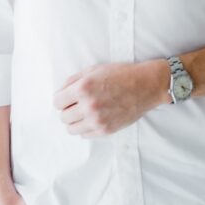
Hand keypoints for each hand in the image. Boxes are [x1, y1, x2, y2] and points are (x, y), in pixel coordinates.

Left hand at [53, 60, 167, 136]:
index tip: (69, 98)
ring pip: (71, 129)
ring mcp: (97, 120)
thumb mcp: (95, 69)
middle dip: (69, 109)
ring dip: (76, 121)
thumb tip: (60, 93)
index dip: (62, 99)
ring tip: (86, 112)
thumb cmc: (122, 74)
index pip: (57, 102)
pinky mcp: (105, 130)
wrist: (147, 85)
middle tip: (80, 104)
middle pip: (63, 117)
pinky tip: (95, 118)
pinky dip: (86, 127)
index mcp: (83, 88)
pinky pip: (84, 135)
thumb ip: (73, 80)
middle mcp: (88, 106)